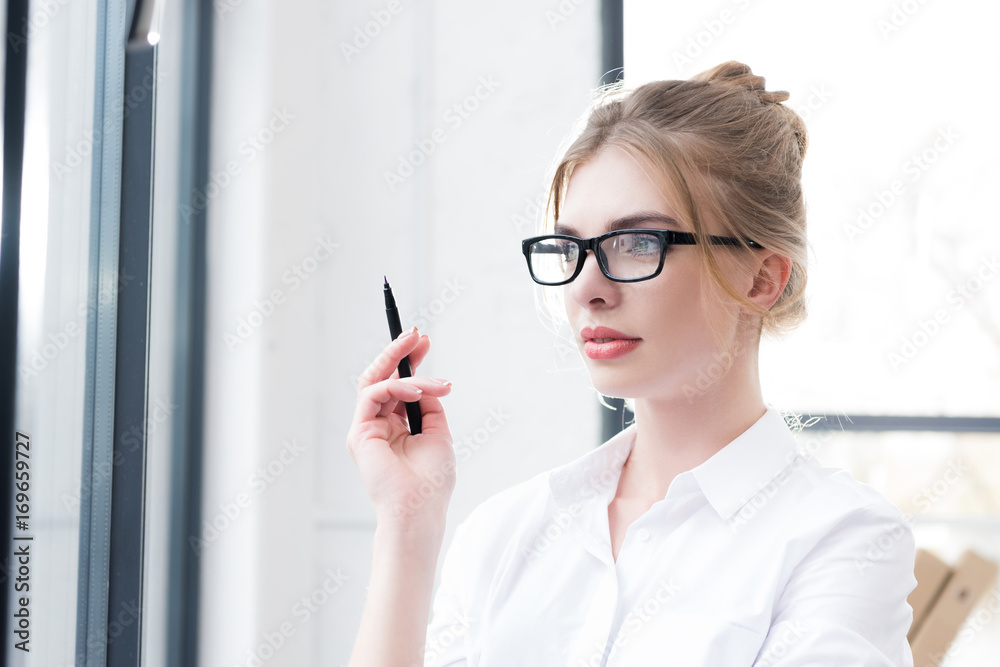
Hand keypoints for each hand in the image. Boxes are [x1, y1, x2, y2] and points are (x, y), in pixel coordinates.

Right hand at [347, 328, 454, 531]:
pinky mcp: (359, 433)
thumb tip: (426, 385)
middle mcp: (377, 425)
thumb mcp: (438, 434)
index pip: (397, 386)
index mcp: (395, 427)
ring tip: (422, 352)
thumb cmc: (432, 481)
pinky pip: (373, 395)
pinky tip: (418, 389)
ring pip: (376, 381)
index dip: (409, 362)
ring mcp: (366, 428)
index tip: (424, 342)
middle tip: (418, 335)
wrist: (420, 509)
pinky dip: (396, 386)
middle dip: (399, 352)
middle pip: (381, 378)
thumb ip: (428, 407)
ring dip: (401, 364)